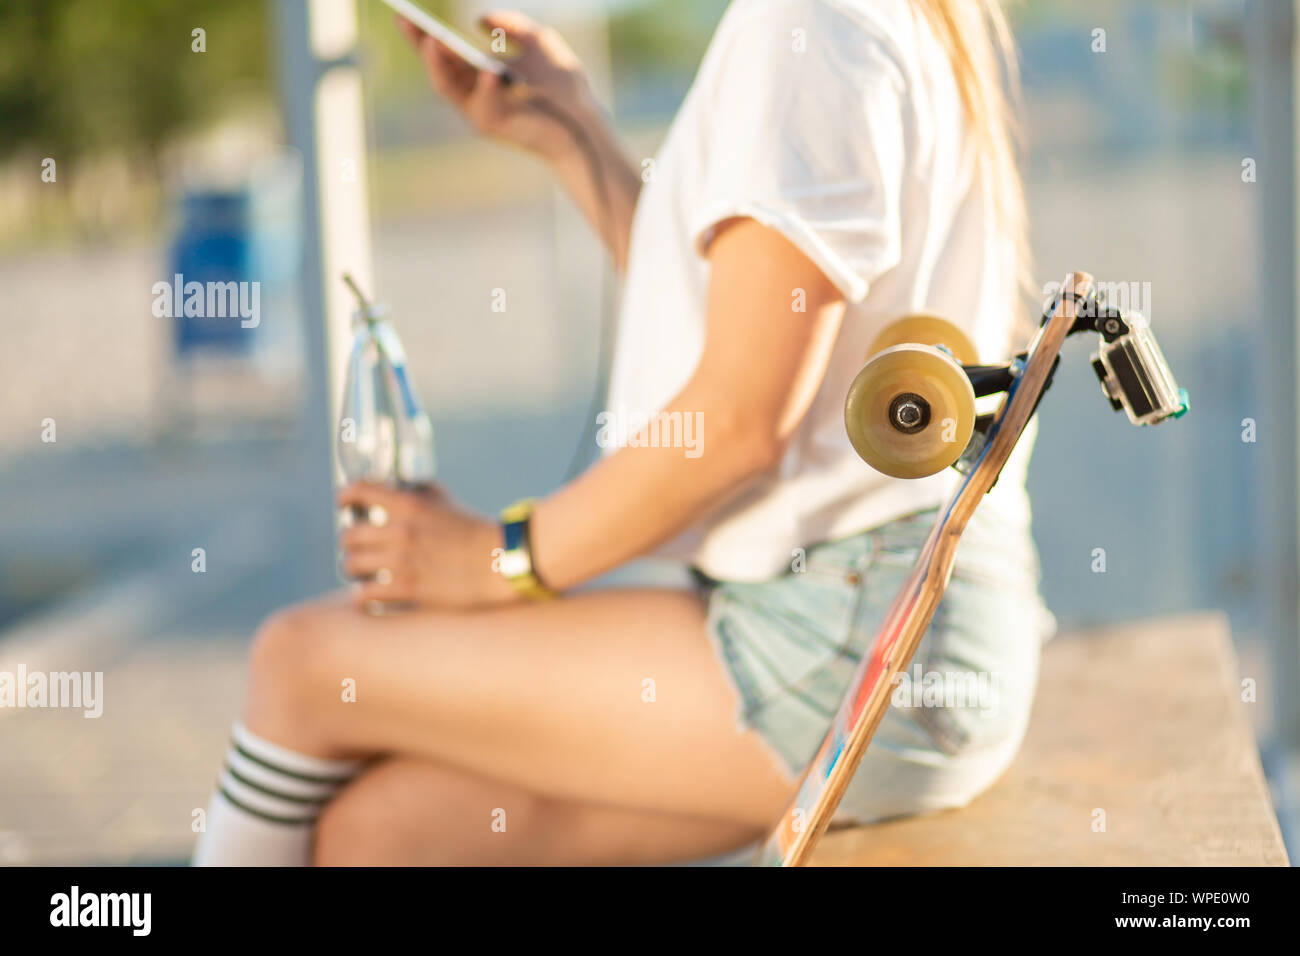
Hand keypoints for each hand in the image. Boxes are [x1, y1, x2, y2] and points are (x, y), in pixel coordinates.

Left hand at [337, 482, 519, 610]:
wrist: (500, 562)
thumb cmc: (472, 530)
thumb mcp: (444, 502)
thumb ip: (415, 492)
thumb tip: (393, 487)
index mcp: (409, 504)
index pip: (357, 491)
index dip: (345, 498)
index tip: (345, 505)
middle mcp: (401, 531)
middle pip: (348, 535)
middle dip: (351, 541)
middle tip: (358, 546)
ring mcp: (403, 562)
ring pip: (351, 565)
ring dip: (355, 569)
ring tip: (364, 572)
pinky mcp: (409, 590)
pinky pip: (364, 595)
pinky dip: (365, 595)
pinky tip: (373, 593)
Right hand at [396, 10, 597, 162]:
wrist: (584, 122)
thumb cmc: (562, 85)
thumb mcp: (538, 42)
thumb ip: (512, 25)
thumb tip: (478, 20)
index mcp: (479, 73)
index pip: (446, 52)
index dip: (424, 34)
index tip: (406, 14)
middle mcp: (473, 93)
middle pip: (437, 67)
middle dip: (420, 44)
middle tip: (404, 20)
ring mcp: (480, 110)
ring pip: (448, 86)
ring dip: (438, 63)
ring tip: (432, 39)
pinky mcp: (494, 125)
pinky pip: (484, 104)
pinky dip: (486, 87)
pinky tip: (490, 70)